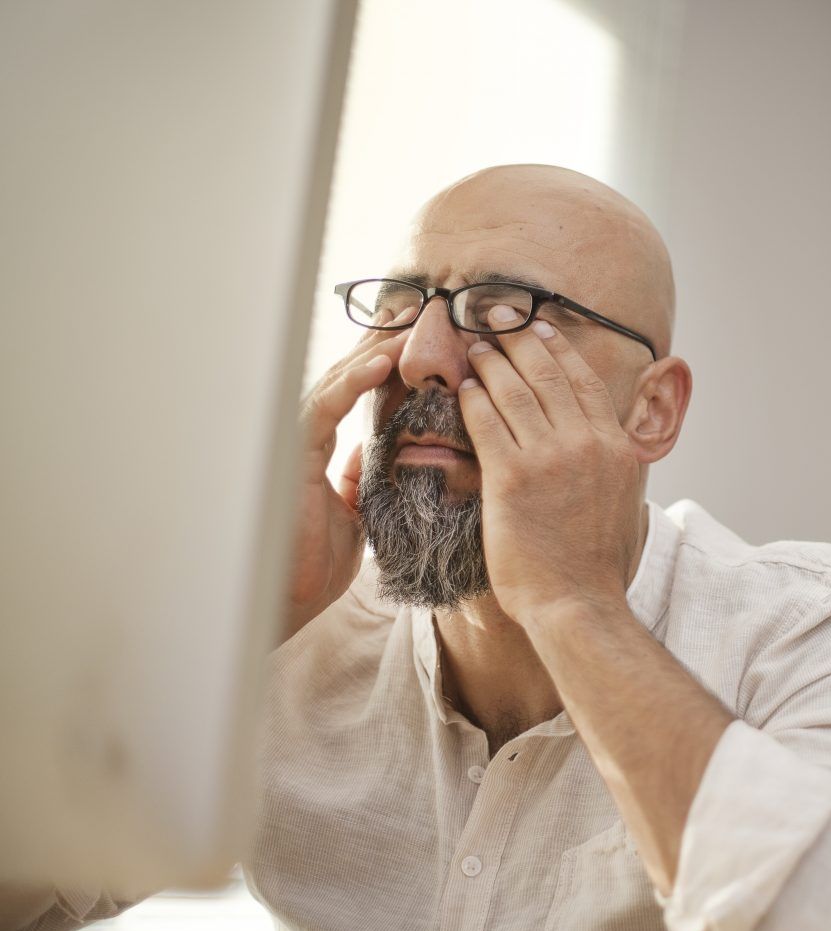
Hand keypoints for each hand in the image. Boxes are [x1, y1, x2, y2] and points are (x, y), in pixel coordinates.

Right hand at [281, 307, 413, 642]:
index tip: (420, 335)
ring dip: (373, 349)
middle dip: (381, 340)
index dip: (384, 360)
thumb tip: (369, 450)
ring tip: (409, 323)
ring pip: (335, 380)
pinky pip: (324, 406)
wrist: (288, 598)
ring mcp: (295, 441)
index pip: (353, 391)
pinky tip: (382, 360)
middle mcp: (305, 436)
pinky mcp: (291, 454)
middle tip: (420, 310)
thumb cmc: (313, 562)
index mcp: (320, 446)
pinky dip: (353, 381)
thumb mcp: (353, 513)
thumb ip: (356, 478)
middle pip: (345, 374)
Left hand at [457, 309, 642, 625]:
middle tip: (498, 317)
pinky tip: (462, 387)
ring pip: (515, 391)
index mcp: (614, 448)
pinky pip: (486, 423)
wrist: (578, 602)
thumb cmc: (594, 564)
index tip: (539, 328)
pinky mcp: (512, 477)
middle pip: (548, 375)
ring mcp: (550, 458)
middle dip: (519, 339)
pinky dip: (473, 399)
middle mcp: (586, 444)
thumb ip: (610, 465)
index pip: (584, 381)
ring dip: (491, 362)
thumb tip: (604, 447)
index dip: (558, 349)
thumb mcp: (622, 502)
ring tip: (474, 345)